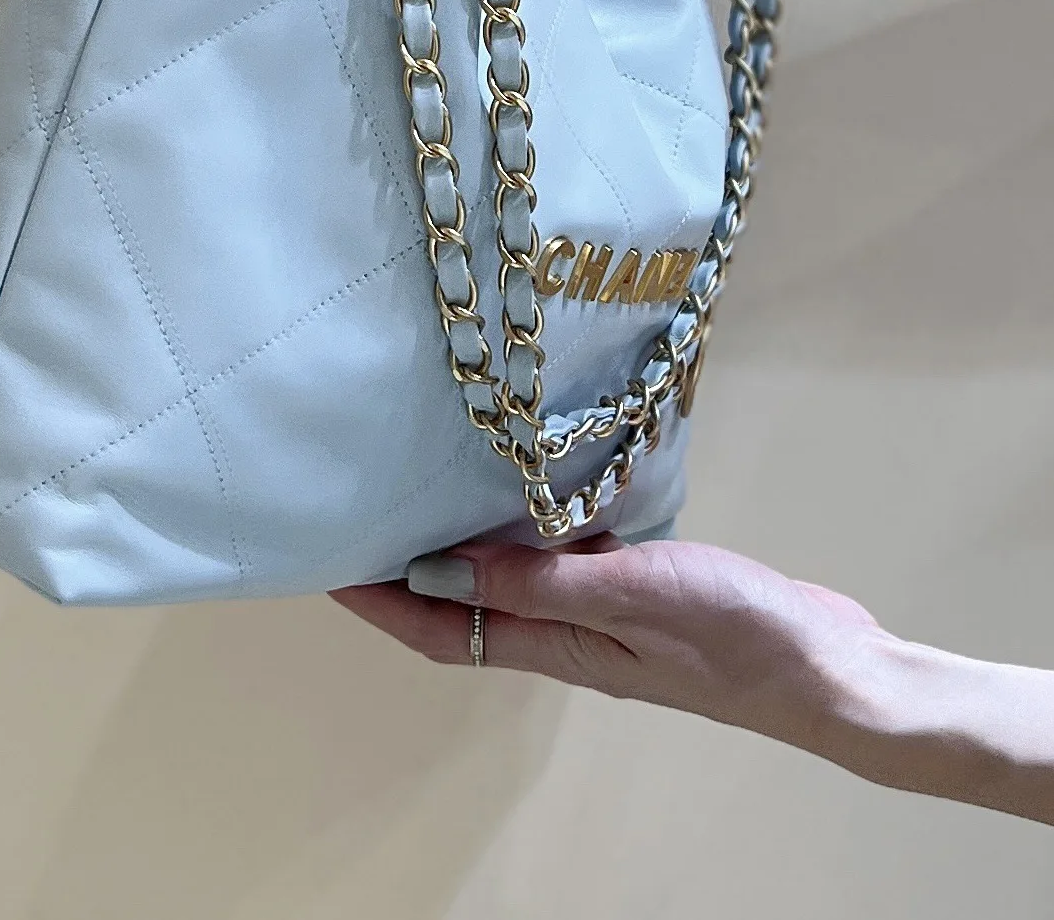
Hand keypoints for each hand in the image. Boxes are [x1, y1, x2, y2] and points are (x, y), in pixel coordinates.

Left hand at [332, 537, 1053, 822]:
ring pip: (510, 577)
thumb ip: (536, 580)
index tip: (322, 562)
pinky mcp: (642, 585)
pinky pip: (563, 556)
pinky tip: (529, 486)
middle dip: (404, 570)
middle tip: (359, 511)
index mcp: (555, 643)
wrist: (832, 668)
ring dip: (463, 543)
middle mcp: (567, 631)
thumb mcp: (628, 594)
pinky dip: (529, 527)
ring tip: (422, 487)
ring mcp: (606, 611)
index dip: (377, 599)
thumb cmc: (735, 635)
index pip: (438, 626)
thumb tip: (435, 569)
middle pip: (462, 604)